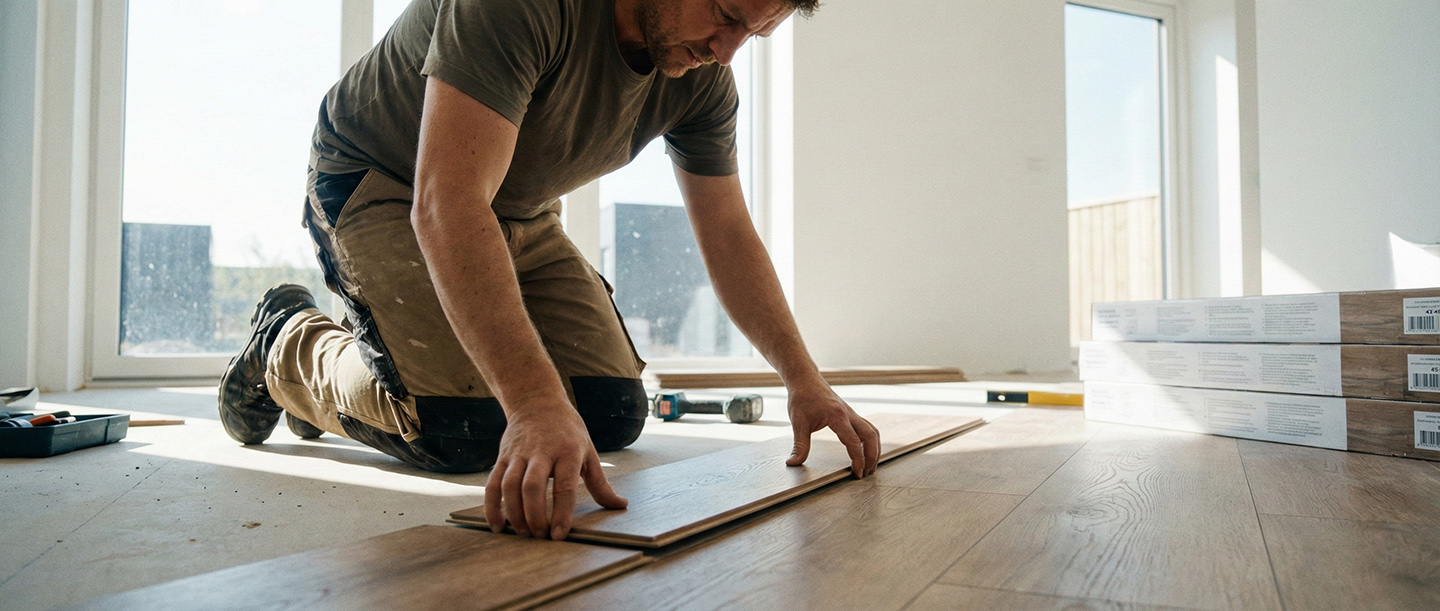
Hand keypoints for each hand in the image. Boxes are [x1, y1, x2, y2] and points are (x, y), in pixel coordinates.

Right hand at [484, 402, 626, 539]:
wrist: (537, 402)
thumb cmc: (567, 431)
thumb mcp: (588, 451)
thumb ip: (600, 483)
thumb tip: (620, 505)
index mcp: (568, 451)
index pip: (565, 486)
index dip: (562, 512)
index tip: (559, 535)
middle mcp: (542, 452)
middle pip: (532, 486)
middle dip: (534, 515)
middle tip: (540, 535)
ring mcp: (519, 454)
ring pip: (510, 485)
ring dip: (514, 513)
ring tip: (523, 533)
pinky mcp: (502, 457)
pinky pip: (493, 484)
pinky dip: (492, 507)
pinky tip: (498, 525)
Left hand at [784, 386, 880, 477]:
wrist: (805, 380)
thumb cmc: (802, 397)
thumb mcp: (798, 422)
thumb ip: (799, 445)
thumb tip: (793, 463)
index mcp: (837, 416)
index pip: (854, 441)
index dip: (858, 459)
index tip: (857, 473)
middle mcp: (849, 414)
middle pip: (871, 436)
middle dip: (872, 456)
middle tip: (866, 473)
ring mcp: (852, 413)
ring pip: (872, 431)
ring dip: (875, 449)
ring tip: (870, 466)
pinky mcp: (850, 414)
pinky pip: (867, 428)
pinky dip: (871, 441)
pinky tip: (867, 450)